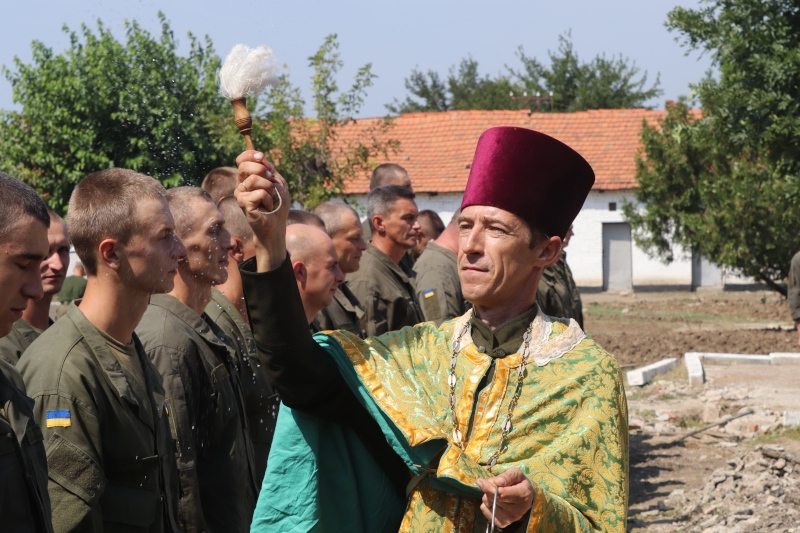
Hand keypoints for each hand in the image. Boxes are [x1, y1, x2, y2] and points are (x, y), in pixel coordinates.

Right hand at [234, 150, 289, 270]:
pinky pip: (259, 193)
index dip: (250, 155)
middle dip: (263, 171)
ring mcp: (240, 194)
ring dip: (270, 189)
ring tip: (271, 199)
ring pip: (254, 179)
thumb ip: (269, 169)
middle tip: (272, 184)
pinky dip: (269, 200)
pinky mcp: (243, 204)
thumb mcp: (277, 182)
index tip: (261, 157)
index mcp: (248, 177)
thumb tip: (259, 156)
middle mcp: (241, 184)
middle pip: (245, 166)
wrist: (277, 224)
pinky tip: (268, 207)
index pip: (242, 159)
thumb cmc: (277, 205)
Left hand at [477, 468, 534, 527]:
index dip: (488, 487)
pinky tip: (494, 501)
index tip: (480, 480)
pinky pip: (485, 510)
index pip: (501, 494)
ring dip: (488, 495)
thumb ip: (507, 476)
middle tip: (494, 484)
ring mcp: (509, 519)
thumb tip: (497, 482)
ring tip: (497, 493)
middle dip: (489, 488)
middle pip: (492, 498)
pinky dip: (486, 503)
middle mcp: (516, 510)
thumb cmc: (520, 483)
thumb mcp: (516, 474)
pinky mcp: (502, 523)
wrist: (526, 498)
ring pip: (487, 503)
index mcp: (522, 496)